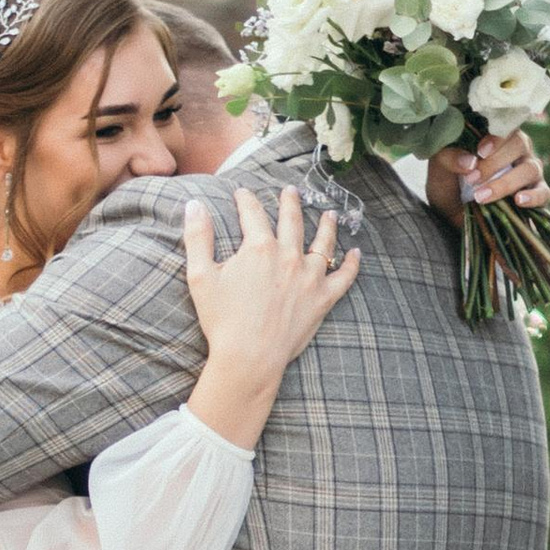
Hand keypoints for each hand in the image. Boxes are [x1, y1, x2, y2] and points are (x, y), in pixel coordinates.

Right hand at [183, 182, 360, 377]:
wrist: (249, 358)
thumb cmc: (221, 320)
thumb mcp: (200, 275)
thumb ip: (197, 237)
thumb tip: (194, 204)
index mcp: (259, 248)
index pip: (253, 213)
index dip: (246, 200)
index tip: (242, 193)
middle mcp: (289, 257)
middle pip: (292, 220)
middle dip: (290, 202)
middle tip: (290, 191)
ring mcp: (310, 277)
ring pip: (323, 243)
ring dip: (326, 225)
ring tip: (329, 214)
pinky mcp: (323, 299)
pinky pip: (344, 277)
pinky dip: (351, 264)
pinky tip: (356, 253)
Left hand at [426, 134, 549, 228]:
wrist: (454, 217)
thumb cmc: (449, 185)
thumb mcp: (440, 170)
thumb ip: (448, 159)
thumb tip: (469, 161)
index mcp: (496, 136)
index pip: (504, 125)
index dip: (495, 137)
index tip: (480, 151)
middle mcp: (518, 150)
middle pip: (519, 144)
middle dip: (495, 162)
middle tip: (472, 179)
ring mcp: (530, 171)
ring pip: (530, 168)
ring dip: (506, 182)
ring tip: (481, 196)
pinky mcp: (538, 195)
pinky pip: (544, 193)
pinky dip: (533, 196)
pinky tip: (518, 201)